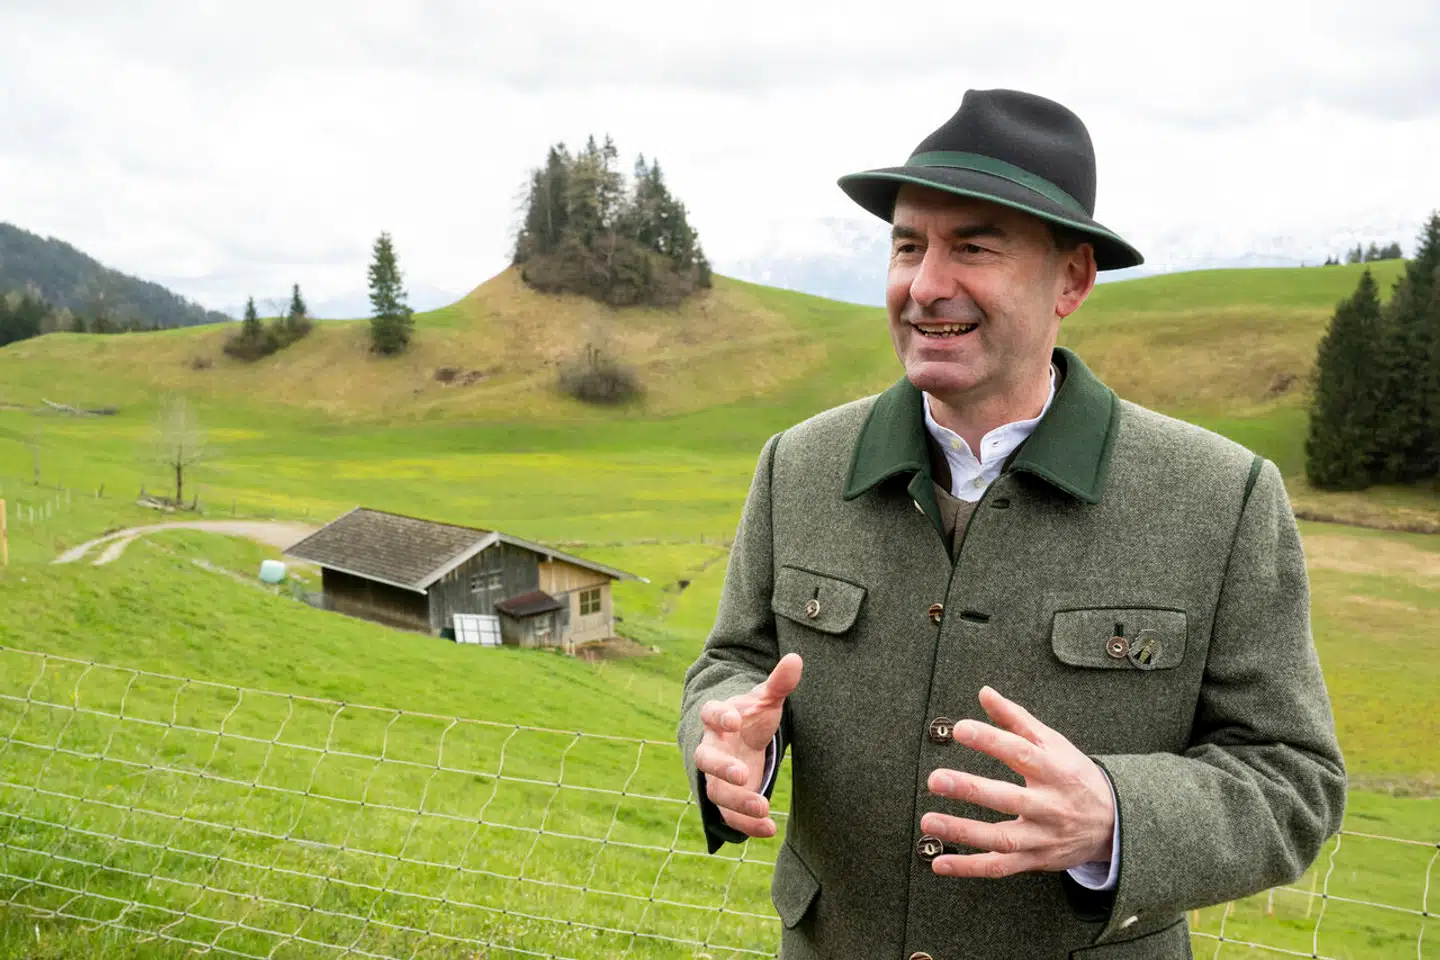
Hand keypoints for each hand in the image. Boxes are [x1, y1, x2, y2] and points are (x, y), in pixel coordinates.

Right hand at [693, 653, 802, 837]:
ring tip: (763, 807)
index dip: (719, 717)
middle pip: (705, 759)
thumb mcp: (765, 699)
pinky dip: (747, 824)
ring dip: (737, 801)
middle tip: (743, 774)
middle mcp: (710, 747)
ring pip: (716, 792)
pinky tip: (770, 829)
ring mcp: (714, 776)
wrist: (739, 738)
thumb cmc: (751, 716)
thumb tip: (796, 659)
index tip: (734, 720)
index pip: (711, 714)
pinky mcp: (725, 798)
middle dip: (722, 768)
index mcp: (718, 718)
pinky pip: (729, 814)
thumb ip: (779, 683)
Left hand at [921, 685, 1113, 877]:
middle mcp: (1050, 806)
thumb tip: (983, 693)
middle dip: (971, 789)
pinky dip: (968, 867)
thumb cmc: (1074, 775)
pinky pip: (999, 867)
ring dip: (963, 832)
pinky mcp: (1035, 860)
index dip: (990, 740)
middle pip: (1009, 798)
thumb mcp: (1054, 743)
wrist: (1113, 824)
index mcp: (1055, 771)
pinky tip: (939, 862)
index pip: (1021, 753)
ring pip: (1002, 838)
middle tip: (935, 779)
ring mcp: (1043, 837)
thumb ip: (1016, 719)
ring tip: (928, 821)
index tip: (960, 729)